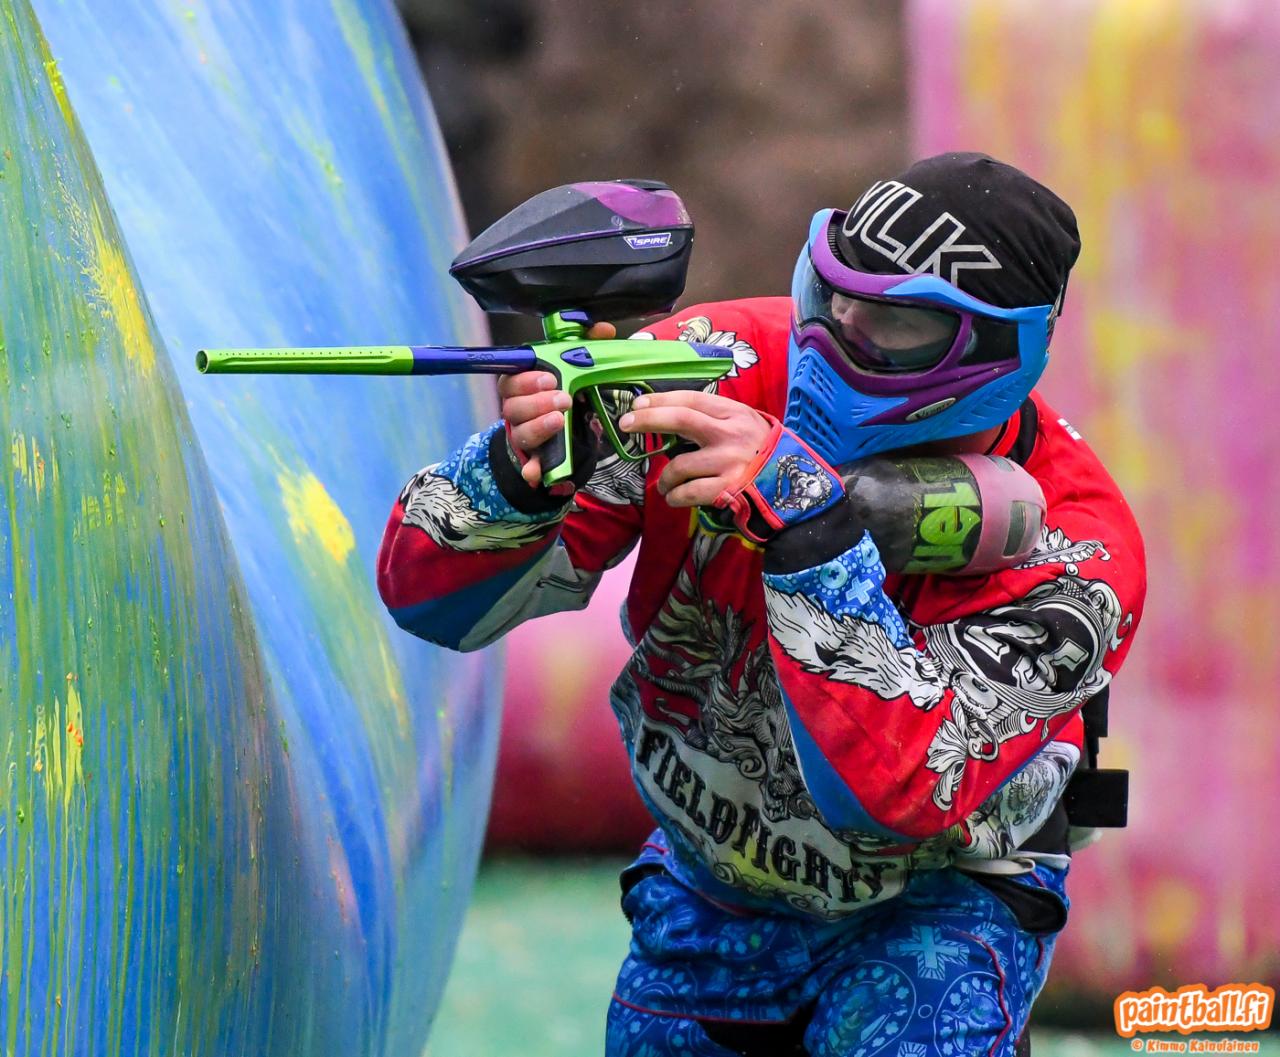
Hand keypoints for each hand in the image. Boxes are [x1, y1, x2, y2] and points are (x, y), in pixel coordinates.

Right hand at [498, 321, 615, 486]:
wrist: (562, 432)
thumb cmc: (562, 394)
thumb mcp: (575, 370)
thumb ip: (587, 346)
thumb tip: (603, 329)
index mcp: (521, 386)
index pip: (511, 379)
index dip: (526, 379)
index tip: (549, 377)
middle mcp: (517, 411)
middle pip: (513, 407)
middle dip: (537, 402)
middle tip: (562, 398)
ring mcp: (523, 435)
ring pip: (521, 433)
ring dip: (539, 426)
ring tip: (560, 419)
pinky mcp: (534, 459)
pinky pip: (529, 466)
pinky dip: (532, 469)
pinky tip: (536, 472)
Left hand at [617, 390, 773, 506]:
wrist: (795, 484)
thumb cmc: (763, 453)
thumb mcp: (745, 424)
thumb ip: (716, 418)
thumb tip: (671, 413)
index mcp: (733, 413)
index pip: (690, 400)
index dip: (660, 400)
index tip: (638, 405)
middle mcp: (730, 433)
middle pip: (681, 419)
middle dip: (649, 420)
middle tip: (626, 424)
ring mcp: (728, 462)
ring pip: (679, 465)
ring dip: (665, 478)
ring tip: (665, 486)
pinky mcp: (727, 489)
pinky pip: (689, 493)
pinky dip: (676, 497)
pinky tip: (675, 498)